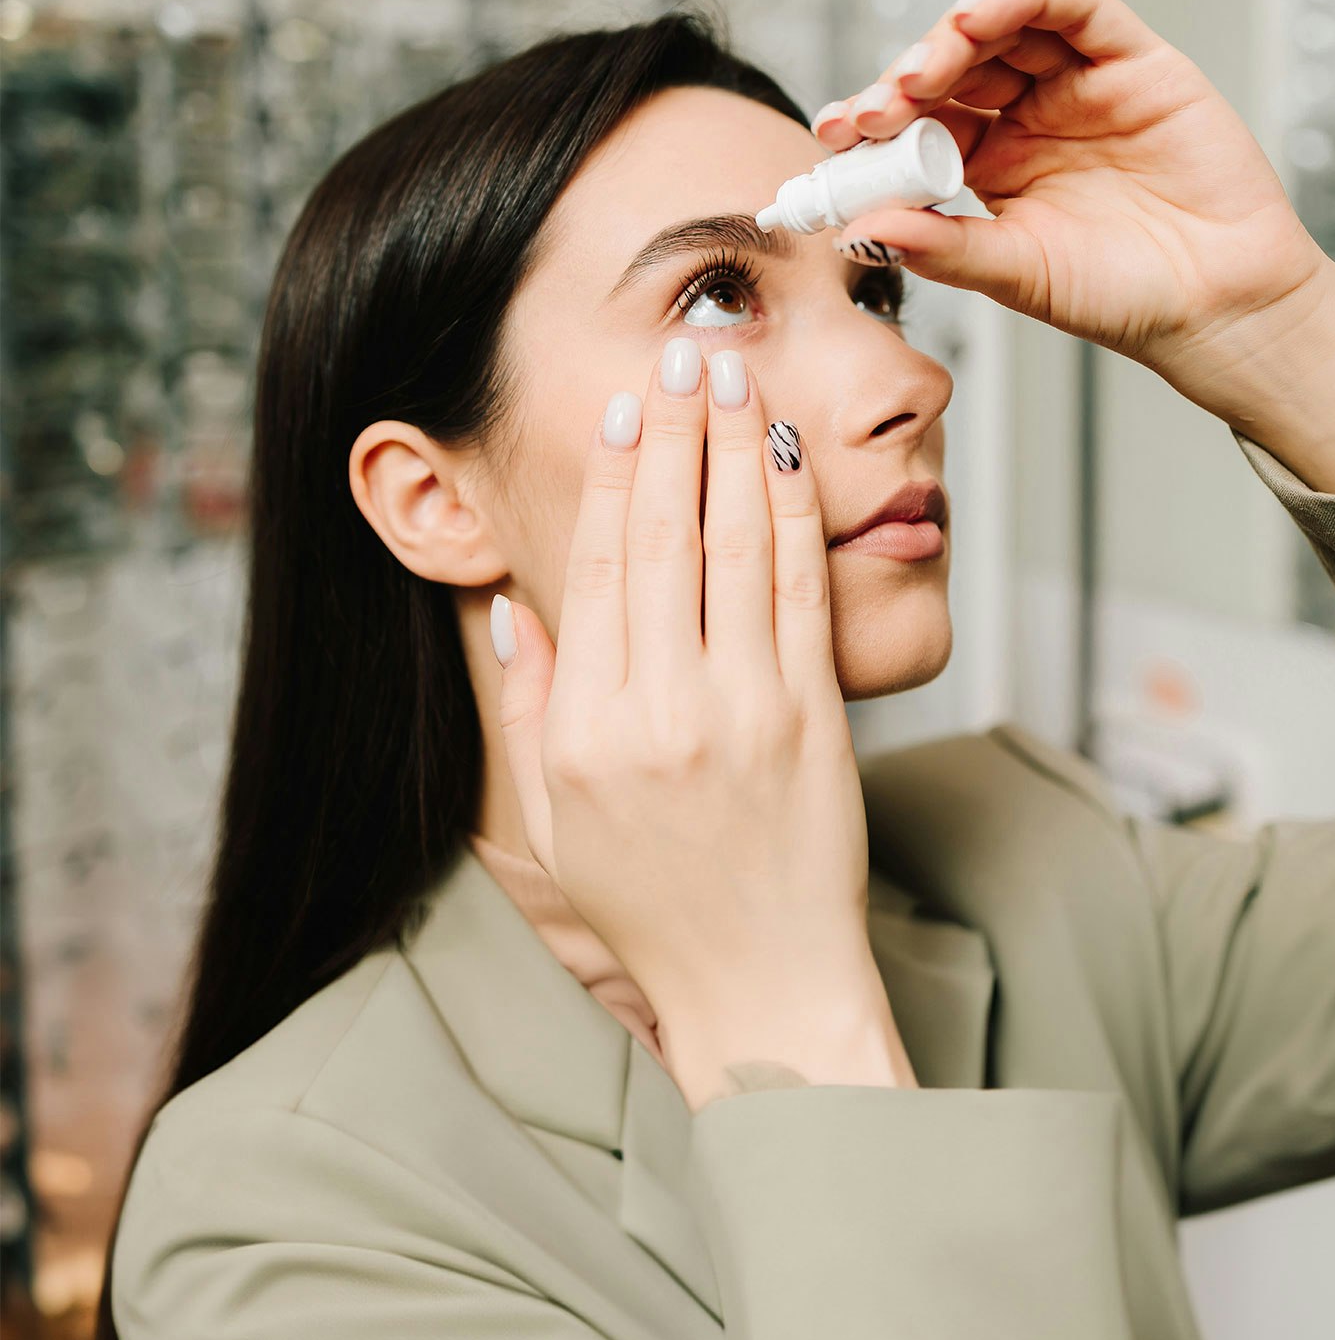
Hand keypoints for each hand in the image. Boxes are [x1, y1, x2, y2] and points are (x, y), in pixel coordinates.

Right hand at [490, 335, 913, 1110]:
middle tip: (679, 351)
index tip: (624, 406)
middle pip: (664, 539)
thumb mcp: (556, 818)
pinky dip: (796, 515)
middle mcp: (657, 711)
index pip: (596, 569)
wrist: (763, 987)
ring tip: (735, 375)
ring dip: (737, 448)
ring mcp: (742, 713)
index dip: (613, 475)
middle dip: (674, 433)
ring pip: (737, 547)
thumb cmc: (655, 907)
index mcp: (583, 730)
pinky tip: (789, 456)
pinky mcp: (815, 723)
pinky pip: (803, 594)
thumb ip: (528, 705)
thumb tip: (514, 606)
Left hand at [815, 0, 1332, 400]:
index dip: (873, 124)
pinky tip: (976, 19)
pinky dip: (1020, 0)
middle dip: (900, 83)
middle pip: (951, 71)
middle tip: (868, 114)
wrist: (1217, 304)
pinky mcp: (1133, 60)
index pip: (919, 126)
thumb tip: (860, 230)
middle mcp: (1030, 118)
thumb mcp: (1016, 274)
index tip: (832, 138)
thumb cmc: (1122, 296)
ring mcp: (1079, 85)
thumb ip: (943, 248)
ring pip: (1002, 30)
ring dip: (949, 38)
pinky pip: (1072, 8)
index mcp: (993, 168)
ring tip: (917, 73)